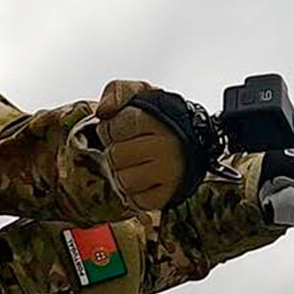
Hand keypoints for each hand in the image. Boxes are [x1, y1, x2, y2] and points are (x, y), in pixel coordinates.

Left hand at [95, 80, 207, 211]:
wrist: (190, 143)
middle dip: (116, 152)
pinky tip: (144, 180)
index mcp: (158, 118)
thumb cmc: (158, 121)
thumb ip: (117, 91)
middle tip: (130, 148)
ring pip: (123, 180)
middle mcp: (168, 145)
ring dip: (123, 174)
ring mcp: (170, 171)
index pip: (112, 128)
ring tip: (136, 164)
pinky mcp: (169, 194)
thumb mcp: (139, 95)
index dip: (110, 130)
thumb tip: (104, 111)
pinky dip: (134, 194)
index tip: (121, 130)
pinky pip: (136, 201)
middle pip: (115, 156)